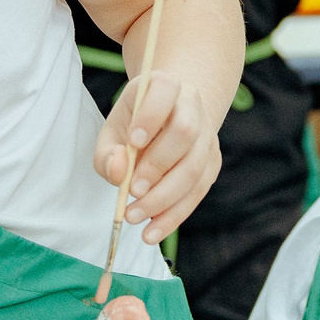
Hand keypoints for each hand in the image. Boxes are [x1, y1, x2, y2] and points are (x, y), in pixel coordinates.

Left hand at [96, 69, 222, 242]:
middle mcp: (192, 107)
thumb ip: (107, 153)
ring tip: (134, 216)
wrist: (169, 120)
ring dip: (164, 197)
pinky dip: (174, 215)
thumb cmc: (134, 126)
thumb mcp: (112, 132)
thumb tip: (117, 172)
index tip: (132, 141)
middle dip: (157, 165)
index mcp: (164, 87)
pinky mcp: (212, 163)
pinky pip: (198, 192)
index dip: (151, 115)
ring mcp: (208, 136)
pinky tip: (152, 232)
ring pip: (195, 167)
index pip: (165, 90)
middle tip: (131, 190)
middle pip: (185, 132)